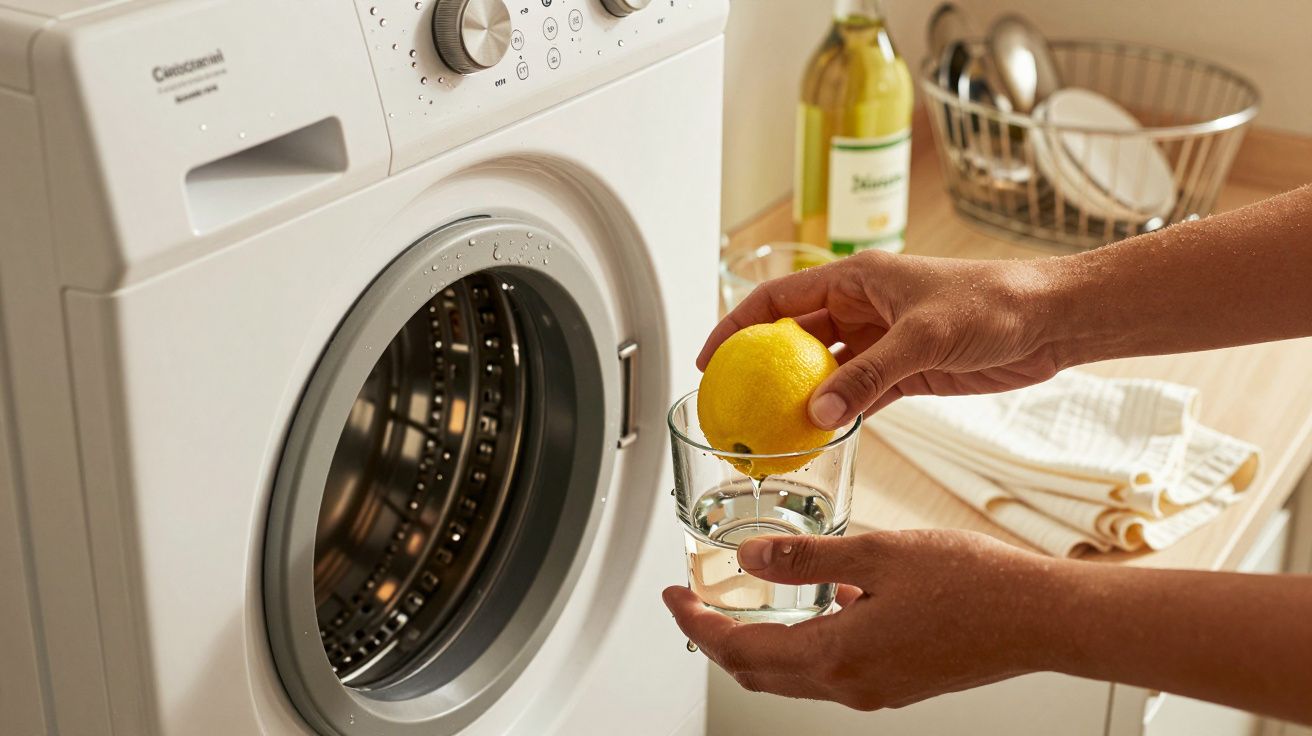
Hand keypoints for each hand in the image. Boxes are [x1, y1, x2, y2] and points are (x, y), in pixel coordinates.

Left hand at [662, 529, 1063, 709]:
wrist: (1041, 619)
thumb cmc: (973, 584)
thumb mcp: (878, 553)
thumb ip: (806, 560)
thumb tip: (748, 560)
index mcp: (837, 655)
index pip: (738, 649)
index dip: (696, 623)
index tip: (673, 598)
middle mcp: (850, 685)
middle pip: (757, 671)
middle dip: (715, 639)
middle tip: (692, 604)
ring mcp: (874, 690)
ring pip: (790, 676)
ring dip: (754, 644)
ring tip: (736, 604)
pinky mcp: (895, 684)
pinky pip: (828, 672)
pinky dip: (799, 645)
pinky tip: (813, 608)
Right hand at [698, 250, 1066, 428]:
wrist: (1050, 320)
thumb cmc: (993, 302)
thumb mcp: (922, 336)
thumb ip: (868, 376)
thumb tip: (817, 414)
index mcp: (855, 278)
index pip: (777, 299)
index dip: (737, 325)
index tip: (712, 360)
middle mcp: (862, 307)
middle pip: (794, 337)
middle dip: (763, 367)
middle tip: (736, 404)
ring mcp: (882, 340)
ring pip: (825, 370)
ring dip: (800, 396)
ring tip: (770, 429)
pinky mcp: (905, 371)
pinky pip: (857, 394)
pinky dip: (838, 413)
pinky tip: (819, 436)